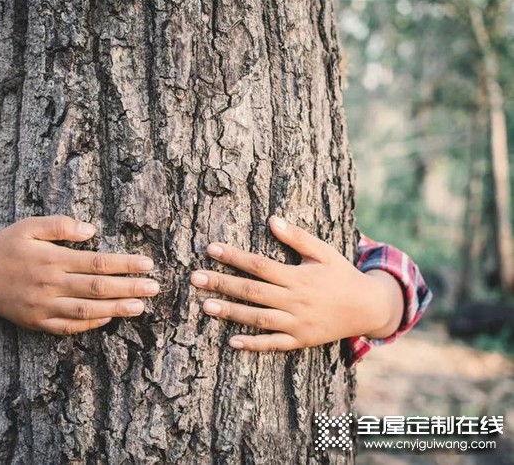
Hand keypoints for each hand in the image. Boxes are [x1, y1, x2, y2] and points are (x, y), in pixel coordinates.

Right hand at [0, 216, 159, 334]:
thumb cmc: (4, 246)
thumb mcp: (27, 226)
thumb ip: (59, 225)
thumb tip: (91, 230)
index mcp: (51, 259)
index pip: (96, 263)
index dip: (124, 264)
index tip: (147, 263)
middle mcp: (50, 284)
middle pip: (98, 288)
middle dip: (129, 288)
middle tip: (155, 288)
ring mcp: (43, 307)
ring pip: (87, 310)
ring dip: (117, 309)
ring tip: (141, 307)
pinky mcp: (37, 323)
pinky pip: (69, 327)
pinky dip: (91, 323)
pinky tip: (109, 317)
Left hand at [190, 216, 403, 351]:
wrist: (368, 308)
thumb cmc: (341, 275)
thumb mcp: (324, 252)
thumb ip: (298, 237)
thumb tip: (272, 220)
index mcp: (298, 276)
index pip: (259, 265)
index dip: (234, 257)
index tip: (211, 249)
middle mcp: (294, 300)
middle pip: (252, 291)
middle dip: (222, 283)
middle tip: (196, 278)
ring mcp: (296, 323)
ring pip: (258, 318)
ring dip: (231, 312)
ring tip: (205, 306)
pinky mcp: (300, 340)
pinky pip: (273, 344)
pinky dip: (254, 344)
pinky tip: (232, 342)